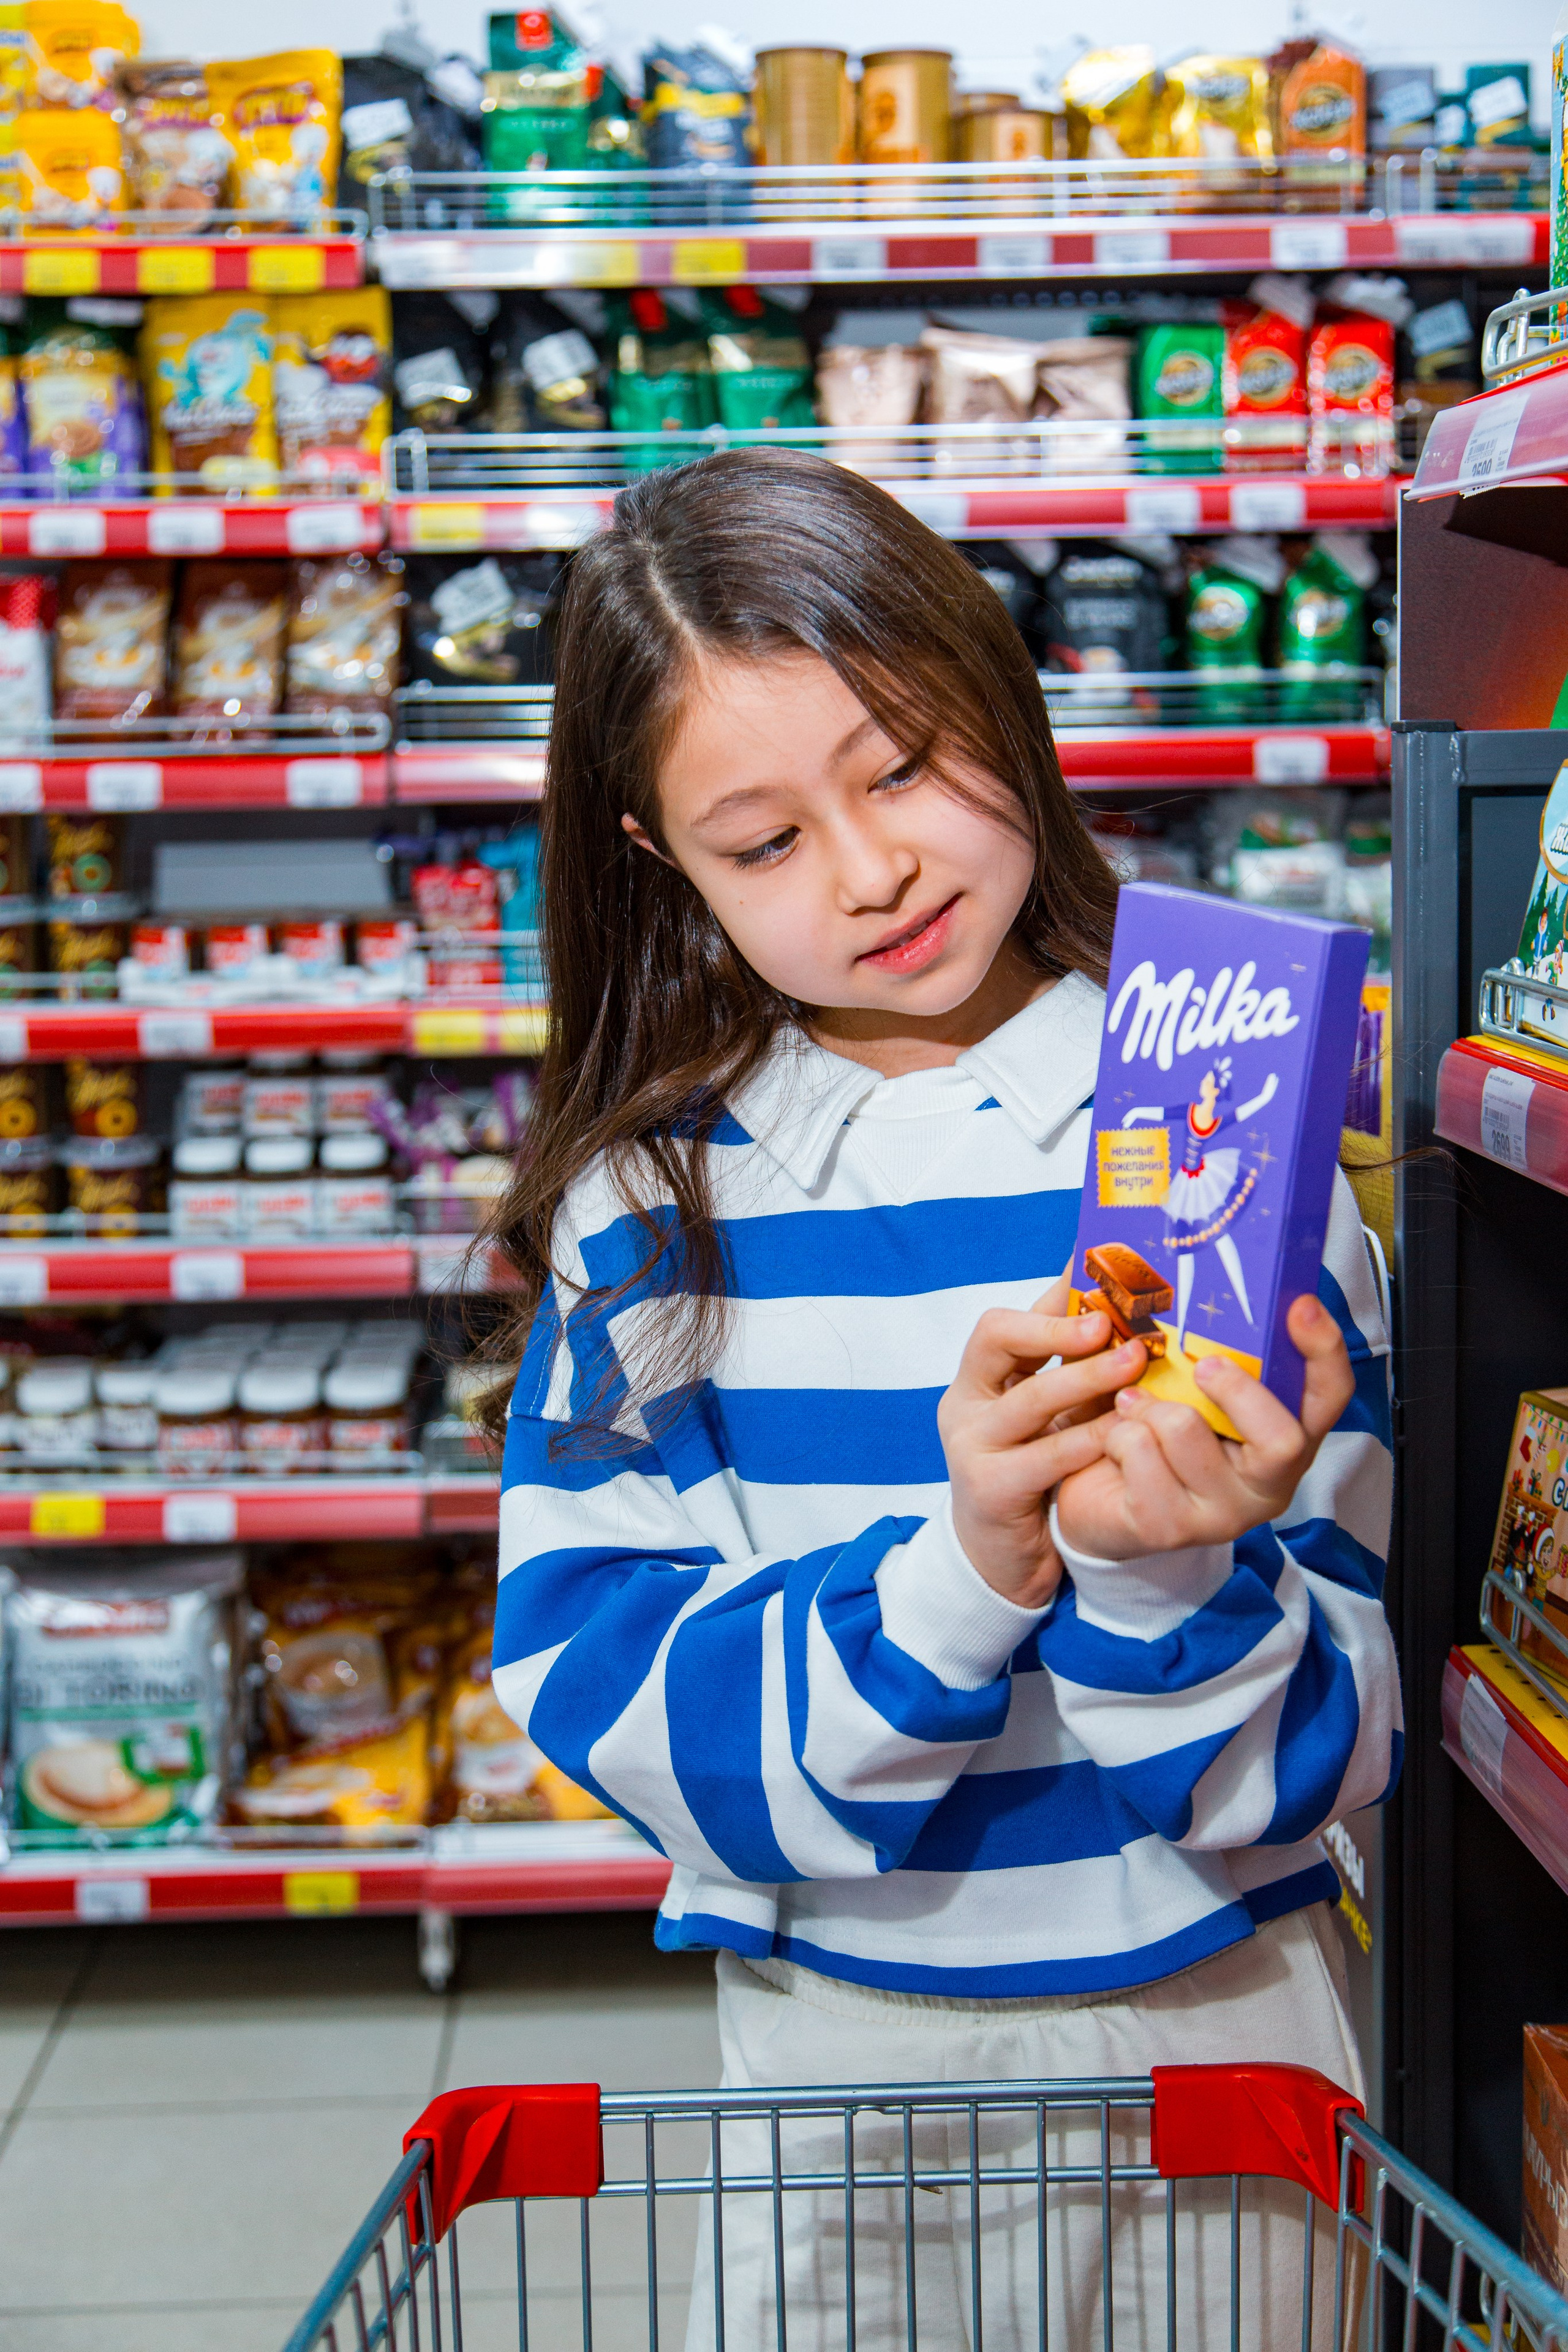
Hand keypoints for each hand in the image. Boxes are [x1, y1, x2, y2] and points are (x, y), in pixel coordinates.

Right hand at [938, 1275, 1150, 1608]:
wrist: (1001, 1557)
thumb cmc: (1030, 1471)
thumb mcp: (1043, 1411)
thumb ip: (1064, 1362)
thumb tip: (1102, 1294)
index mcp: (978, 1378)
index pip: (1003, 1319)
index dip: (1050, 1296)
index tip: (1094, 1270)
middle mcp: (965, 1403)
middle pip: (996, 1339)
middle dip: (1057, 1325)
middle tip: (1111, 1320)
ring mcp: (971, 1445)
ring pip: (1028, 1399)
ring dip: (1084, 1377)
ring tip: (1135, 1363)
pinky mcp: (989, 1488)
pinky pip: (1045, 1456)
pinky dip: (1087, 1438)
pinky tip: (1124, 1427)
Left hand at [1052, 1292, 1354, 1563]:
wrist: (1097, 1503)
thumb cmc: (1150, 1430)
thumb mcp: (1182, 1385)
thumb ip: (1203, 1341)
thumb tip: (1182, 1253)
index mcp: (1283, 1438)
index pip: (1330, 1396)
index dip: (1323, 1349)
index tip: (1299, 1303)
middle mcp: (1266, 1483)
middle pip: (1283, 1438)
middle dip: (1235, 1389)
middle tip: (1201, 1363)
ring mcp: (1221, 1512)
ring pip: (1189, 1431)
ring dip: (1149, 1405)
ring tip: (1131, 1403)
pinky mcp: (1169, 1528)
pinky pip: (1140, 1452)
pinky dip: (1118, 1432)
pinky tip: (1114, 1438)